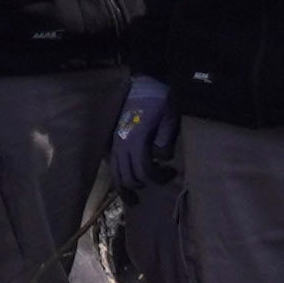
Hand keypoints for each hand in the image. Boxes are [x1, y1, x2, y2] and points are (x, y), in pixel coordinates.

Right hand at [109, 73, 175, 189]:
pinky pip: (111, 165)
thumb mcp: (170, 119)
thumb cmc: (160, 100)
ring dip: (126, 187)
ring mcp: (114, 143)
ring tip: (133, 200)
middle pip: (128, 177)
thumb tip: (161, 158)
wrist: (144, 82)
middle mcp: (121, 145)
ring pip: (115, 174)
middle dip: (144, 183)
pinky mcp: (113, 140)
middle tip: (160, 178)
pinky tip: (124, 183)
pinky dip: (118, 177)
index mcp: (135, 141)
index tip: (172, 173)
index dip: (158, 178)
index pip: (145, 171)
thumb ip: (165, 140)